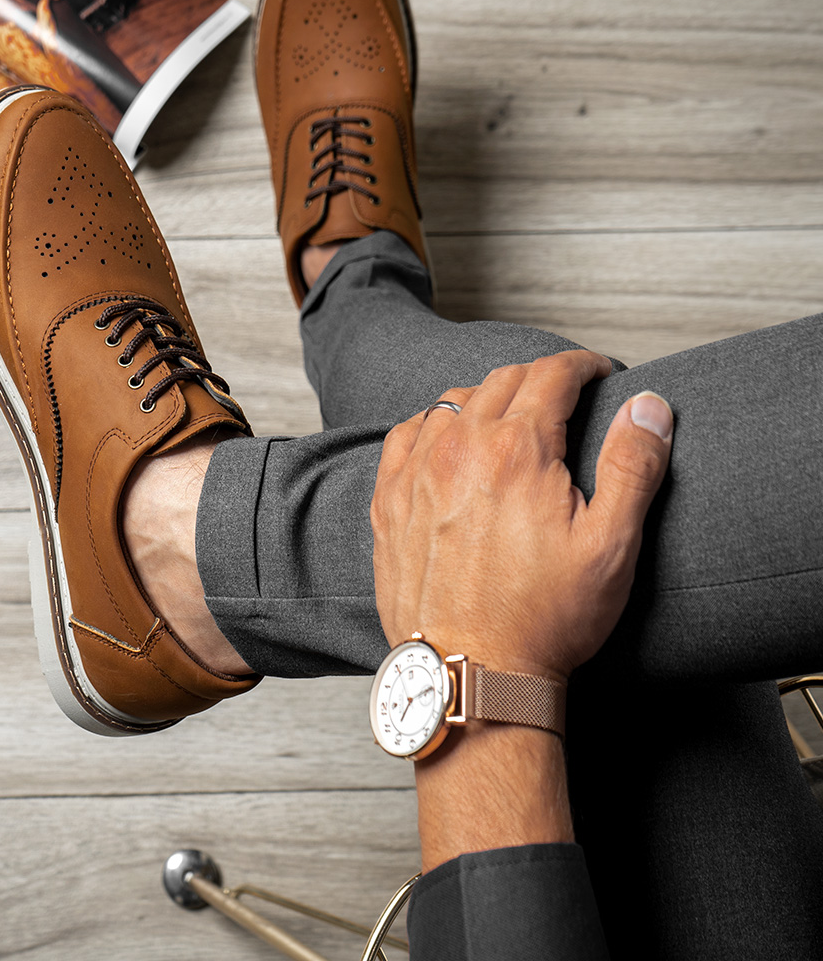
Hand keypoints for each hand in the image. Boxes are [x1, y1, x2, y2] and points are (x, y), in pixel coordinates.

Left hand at [371, 350, 673, 680]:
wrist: (471, 671)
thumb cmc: (543, 619)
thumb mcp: (612, 546)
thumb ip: (633, 465)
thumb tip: (648, 405)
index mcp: (518, 449)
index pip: (552, 374)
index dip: (582, 366)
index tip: (598, 371)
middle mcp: (460, 448)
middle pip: (502, 380)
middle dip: (540, 378)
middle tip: (564, 395)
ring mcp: (417, 472)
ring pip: (452, 402)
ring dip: (486, 398)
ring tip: (511, 416)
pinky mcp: (389, 500)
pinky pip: (406, 434)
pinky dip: (432, 425)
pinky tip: (447, 440)